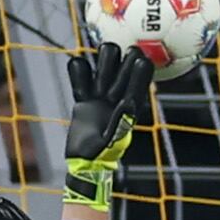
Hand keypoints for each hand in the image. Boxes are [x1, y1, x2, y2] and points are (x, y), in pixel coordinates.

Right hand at [63, 45, 152, 208]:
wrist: (84, 162)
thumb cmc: (102, 155)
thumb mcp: (113, 141)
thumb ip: (120, 122)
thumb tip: (128, 101)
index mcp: (132, 101)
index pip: (142, 70)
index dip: (138, 63)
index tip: (129, 67)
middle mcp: (118, 92)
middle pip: (122, 58)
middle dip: (114, 60)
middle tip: (106, 78)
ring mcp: (101, 92)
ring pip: (103, 61)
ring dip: (98, 62)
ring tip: (93, 83)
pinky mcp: (84, 97)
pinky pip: (80, 74)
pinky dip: (77, 69)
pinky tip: (77, 75)